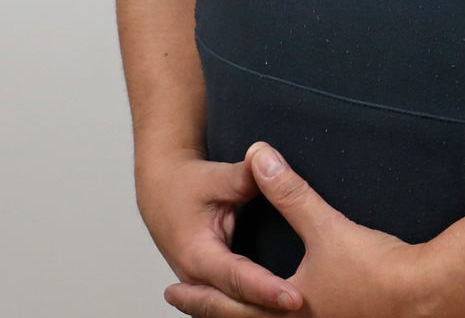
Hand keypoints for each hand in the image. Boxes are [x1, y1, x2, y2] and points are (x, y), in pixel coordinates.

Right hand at [136, 147, 301, 312]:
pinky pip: (229, 304)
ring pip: (230, 311)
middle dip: (267, 311)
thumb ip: (246, 175)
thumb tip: (271, 162)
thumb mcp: (216, 176)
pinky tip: (272, 309)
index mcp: (197, 254)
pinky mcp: (208, 286)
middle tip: (303, 308)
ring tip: (295, 314)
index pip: (237, 278)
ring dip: (258, 313)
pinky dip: (249, 308)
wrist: (160, 193)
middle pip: (235, 305)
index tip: (295, 296)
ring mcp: (200, 286)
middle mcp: (196, 278)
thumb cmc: (185, 185)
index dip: (266, 289)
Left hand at [164, 142, 464, 317]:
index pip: (229, 303)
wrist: (424, 298)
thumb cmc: (375, 271)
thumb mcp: (325, 227)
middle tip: (180, 296)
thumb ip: (289, 191)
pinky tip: (290, 304)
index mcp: (287, 310)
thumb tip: (259, 155)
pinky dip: (276, 316)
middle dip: (211, 309)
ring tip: (228, 302)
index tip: (170, 287)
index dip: (199, 295)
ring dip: (244, 313)